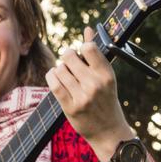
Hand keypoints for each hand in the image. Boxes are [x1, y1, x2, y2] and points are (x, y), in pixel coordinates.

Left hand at [45, 27, 130, 148]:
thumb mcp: (105, 77)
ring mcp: (82, 96)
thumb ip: (95, 54)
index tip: (83, 58)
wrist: (108, 132)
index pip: (88, 48)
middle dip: (68, 59)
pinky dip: (52, 77)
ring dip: (60, 70)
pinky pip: (53, 82)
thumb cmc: (106, 100)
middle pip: (68, 56)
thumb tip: (87, 29)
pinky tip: (57, 79)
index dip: (81, 49)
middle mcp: (95, 84)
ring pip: (59, 69)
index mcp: (107, 74)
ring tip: (67, 78)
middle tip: (72, 68)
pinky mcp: (70, 106)